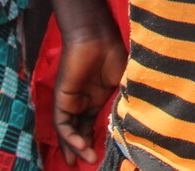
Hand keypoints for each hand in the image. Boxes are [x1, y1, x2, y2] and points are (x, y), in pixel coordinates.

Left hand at [53, 25, 126, 164]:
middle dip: (80, 148)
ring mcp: (72, 98)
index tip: (98, 155)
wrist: (98, 36)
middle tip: (87, 162)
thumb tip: (132, 123)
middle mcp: (83, 100)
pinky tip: (79, 145)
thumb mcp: (124, 84)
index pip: (91, 124)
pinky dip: (69, 135)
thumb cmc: (115, 53)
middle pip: (78, 129)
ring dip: (74, 146)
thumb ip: (123, 103)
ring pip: (68, 128)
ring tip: (83, 160)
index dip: (92, 140)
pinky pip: (63, 121)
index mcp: (98, 96)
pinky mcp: (63, 96)